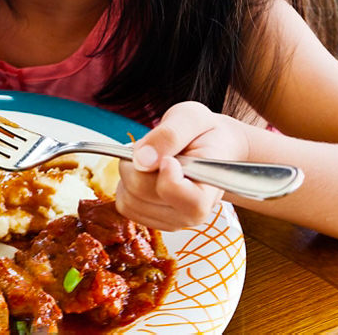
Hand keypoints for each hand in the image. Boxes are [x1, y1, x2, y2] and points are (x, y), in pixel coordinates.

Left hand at [115, 101, 249, 230]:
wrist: (210, 147)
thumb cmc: (205, 132)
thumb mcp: (192, 117)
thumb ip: (170, 135)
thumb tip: (141, 159)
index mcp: (212, 188)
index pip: (191, 203)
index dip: (170, 179)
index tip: (169, 159)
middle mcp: (194, 213)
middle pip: (144, 192)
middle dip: (139, 163)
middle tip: (155, 148)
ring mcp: (173, 220)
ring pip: (130, 200)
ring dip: (131, 173)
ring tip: (152, 160)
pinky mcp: (154, 219)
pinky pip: (125, 204)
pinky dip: (126, 184)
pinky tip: (145, 173)